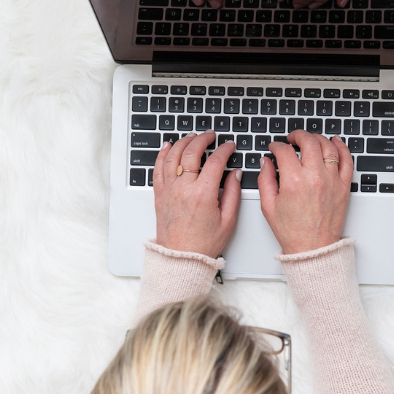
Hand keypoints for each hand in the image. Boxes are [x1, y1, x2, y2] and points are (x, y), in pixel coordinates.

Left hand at [153, 131, 241, 257]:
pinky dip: (163, 154)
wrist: (181, 258)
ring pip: (173, 156)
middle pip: (192, 152)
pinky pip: (158, 169)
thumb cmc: (203, 243)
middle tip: (211, 136)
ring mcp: (169, 190)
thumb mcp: (228, 220)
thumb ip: (232, 193)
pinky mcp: (160, 195)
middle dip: (203, 139)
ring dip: (183, 142)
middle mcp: (184, 189)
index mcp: (203, 194)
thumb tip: (235, 174)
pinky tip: (168, 146)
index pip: (216, 161)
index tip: (230, 146)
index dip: (225, 150)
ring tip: (192, 136)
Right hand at [258, 131, 352, 253]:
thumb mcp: (268, 206)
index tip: (274, 148)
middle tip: (292, 138)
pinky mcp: (344, 187)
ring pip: (328, 146)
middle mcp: (315, 177)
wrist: (313, 249)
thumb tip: (266, 162)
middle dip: (298, 135)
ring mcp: (332, 181)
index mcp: (294, 181)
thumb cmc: (292, 232)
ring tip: (310, 139)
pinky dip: (342, 147)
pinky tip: (335, 142)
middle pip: (309, 142)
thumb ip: (265, 179)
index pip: (285, 151)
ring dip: (317, 138)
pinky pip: (347, 160)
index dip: (277, 146)